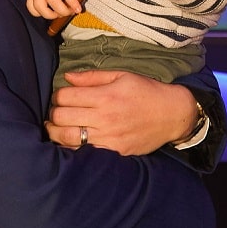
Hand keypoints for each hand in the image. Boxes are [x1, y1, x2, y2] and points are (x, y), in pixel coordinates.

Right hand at [21, 0, 81, 18]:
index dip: (73, 3)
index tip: (78, 10)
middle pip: (55, 4)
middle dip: (64, 12)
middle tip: (69, 11)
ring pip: (41, 9)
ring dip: (51, 15)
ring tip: (57, 13)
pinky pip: (31, 8)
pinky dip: (38, 13)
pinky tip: (46, 11)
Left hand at [45, 69, 197, 154]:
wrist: (172, 114)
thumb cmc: (146, 91)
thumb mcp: (121, 76)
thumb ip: (92, 77)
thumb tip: (67, 77)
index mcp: (105, 96)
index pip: (65, 97)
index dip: (57, 95)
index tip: (61, 96)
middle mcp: (104, 118)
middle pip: (61, 117)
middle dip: (54, 113)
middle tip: (57, 111)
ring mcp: (108, 138)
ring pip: (67, 137)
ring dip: (56, 131)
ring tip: (55, 127)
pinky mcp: (114, 152)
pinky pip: (83, 152)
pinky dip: (72, 146)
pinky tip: (70, 140)